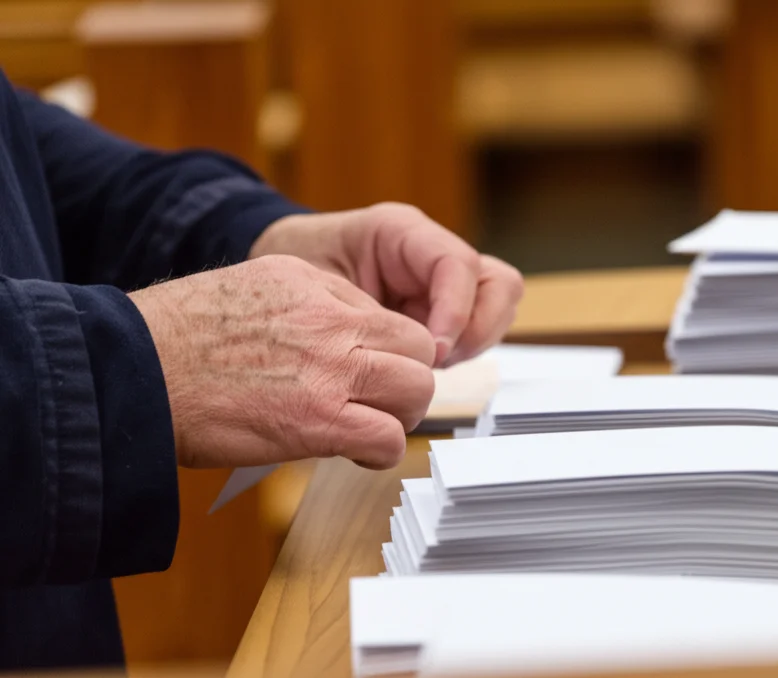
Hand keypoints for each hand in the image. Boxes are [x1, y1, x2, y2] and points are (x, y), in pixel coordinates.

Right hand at [129, 255, 434, 469]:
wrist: (137, 368)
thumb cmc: (179, 336)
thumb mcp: (255, 287)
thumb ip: (308, 304)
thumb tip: (340, 333)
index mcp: (315, 285)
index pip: (389, 317)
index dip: (388, 352)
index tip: (371, 374)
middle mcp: (331, 321)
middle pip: (418, 349)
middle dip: (407, 380)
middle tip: (381, 403)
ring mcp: (330, 369)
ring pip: (417, 389)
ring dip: (400, 415)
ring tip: (370, 428)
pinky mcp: (318, 419)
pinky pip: (388, 437)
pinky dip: (381, 451)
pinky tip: (357, 452)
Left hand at [249, 203, 524, 366]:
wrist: (276, 270)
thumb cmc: (289, 269)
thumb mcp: (314, 285)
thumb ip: (360, 315)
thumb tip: (404, 354)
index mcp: (401, 232)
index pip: (458, 264)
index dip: (456, 311)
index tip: (433, 350)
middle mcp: (432, 253)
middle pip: (498, 284)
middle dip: (477, 329)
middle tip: (436, 359)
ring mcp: (443, 282)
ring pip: (498, 306)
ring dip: (474, 343)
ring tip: (428, 364)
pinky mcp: (443, 309)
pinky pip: (476, 330)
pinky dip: (461, 352)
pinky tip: (422, 364)